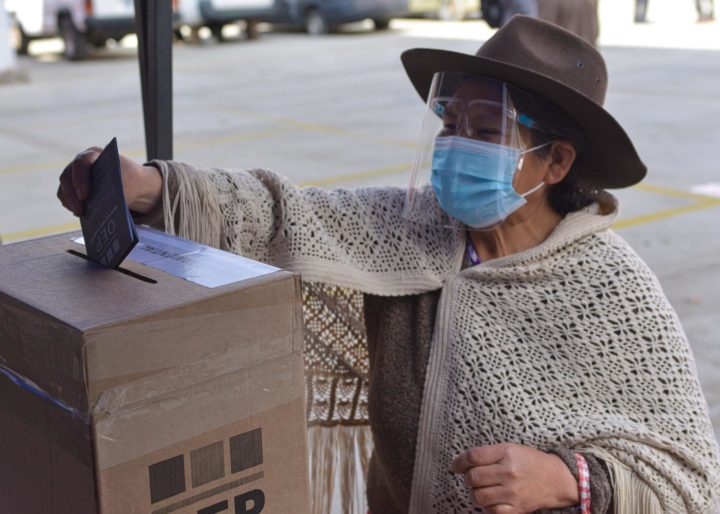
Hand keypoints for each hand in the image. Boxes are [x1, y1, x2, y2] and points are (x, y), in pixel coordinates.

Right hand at [57, 147, 162, 215]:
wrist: (132, 182)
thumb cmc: (129, 180)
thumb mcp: (126, 184)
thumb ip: (113, 191)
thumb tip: (101, 208)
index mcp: (94, 155)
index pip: (81, 163)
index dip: (80, 179)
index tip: (84, 196)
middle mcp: (80, 162)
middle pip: (67, 176)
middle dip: (72, 194)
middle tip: (80, 209)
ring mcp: (75, 173)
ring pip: (64, 187)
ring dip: (69, 201)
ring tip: (79, 213)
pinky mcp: (73, 186)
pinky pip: (65, 195)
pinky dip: (70, 204)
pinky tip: (79, 213)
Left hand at [451, 443, 578, 513]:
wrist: (555, 479)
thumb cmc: (529, 461)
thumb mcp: (509, 449)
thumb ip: (487, 454)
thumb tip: (461, 464)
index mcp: (506, 453)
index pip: (473, 456)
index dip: (459, 462)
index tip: (455, 466)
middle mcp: (509, 472)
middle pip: (473, 477)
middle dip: (467, 478)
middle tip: (472, 478)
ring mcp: (512, 492)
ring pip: (478, 496)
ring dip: (475, 493)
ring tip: (481, 489)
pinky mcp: (516, 509)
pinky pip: (491, 511)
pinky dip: (487, 506)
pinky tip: (491, 500)